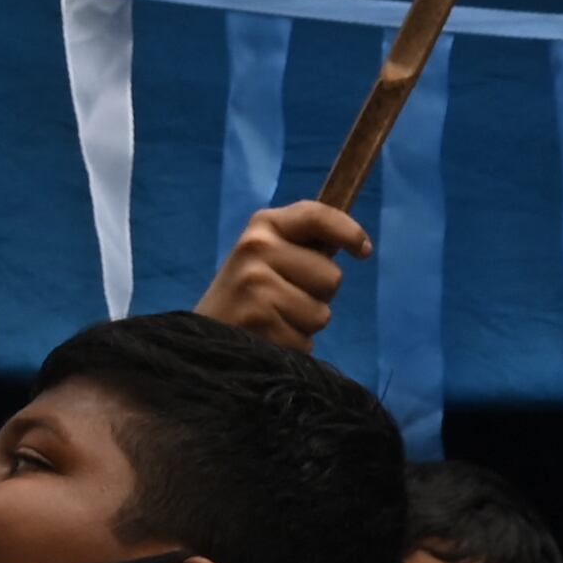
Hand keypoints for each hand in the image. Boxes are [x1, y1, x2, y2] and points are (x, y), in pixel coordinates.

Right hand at [196, 200, 372, 350]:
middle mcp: (256, 248)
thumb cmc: (247, 296)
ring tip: (272, 320)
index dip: (349, 232)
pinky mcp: (257, 320)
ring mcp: (255, 284)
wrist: (199, 338)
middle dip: (318, 295)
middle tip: (282, 300)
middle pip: (332, 276)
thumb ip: (305, 246)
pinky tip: (266, 339)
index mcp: (264, 225)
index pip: (319, 216)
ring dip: (305, 325)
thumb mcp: (268, 257)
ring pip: (321, 313)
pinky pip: (305, 340)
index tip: (363, 250)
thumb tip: (358, 242)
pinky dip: (292, 347)